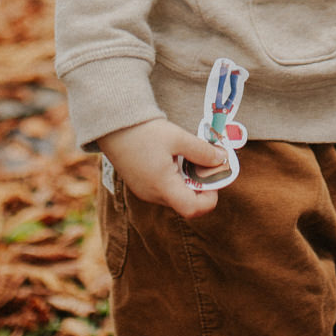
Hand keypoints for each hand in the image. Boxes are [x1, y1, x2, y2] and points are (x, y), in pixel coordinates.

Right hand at [97, 117, 229, 218]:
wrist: (113, 126)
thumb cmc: (145, 132)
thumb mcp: (178, 138)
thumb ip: (202, 152)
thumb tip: (222, 160)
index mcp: (162, 186)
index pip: (193, 209)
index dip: (210, 197)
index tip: (214, 176)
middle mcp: (153, 195)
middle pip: (186, 203)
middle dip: (201, 186)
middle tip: (206, 162)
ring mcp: (145, 192)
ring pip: (176, 195)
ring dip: (188, 181)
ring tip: (189, 157)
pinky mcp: (141, 185)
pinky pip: (165, 189)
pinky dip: (176, 178)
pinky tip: (175, 158)